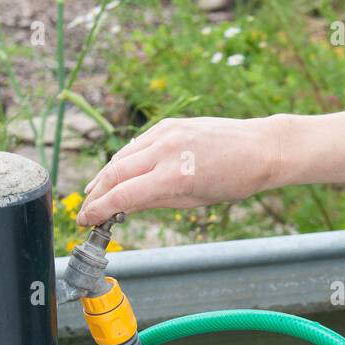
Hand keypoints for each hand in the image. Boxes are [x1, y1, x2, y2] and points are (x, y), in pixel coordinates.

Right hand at [77, 115, 281, 225]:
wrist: (259, 147)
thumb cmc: (234, 180)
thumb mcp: (194, 200)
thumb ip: (155, 201)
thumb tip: (123, 207)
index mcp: (173, 177)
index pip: (122, 196)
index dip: (98, 210)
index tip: (85, 220)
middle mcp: (165, 150)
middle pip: (113, 174)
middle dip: (95, 194)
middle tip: (85, 210)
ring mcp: (165, 133)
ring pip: (121, 156)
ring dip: (104, 176)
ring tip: (95, 193)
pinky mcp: (168, 124)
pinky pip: (136, 145)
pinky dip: (123, 160)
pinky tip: (118, 173)